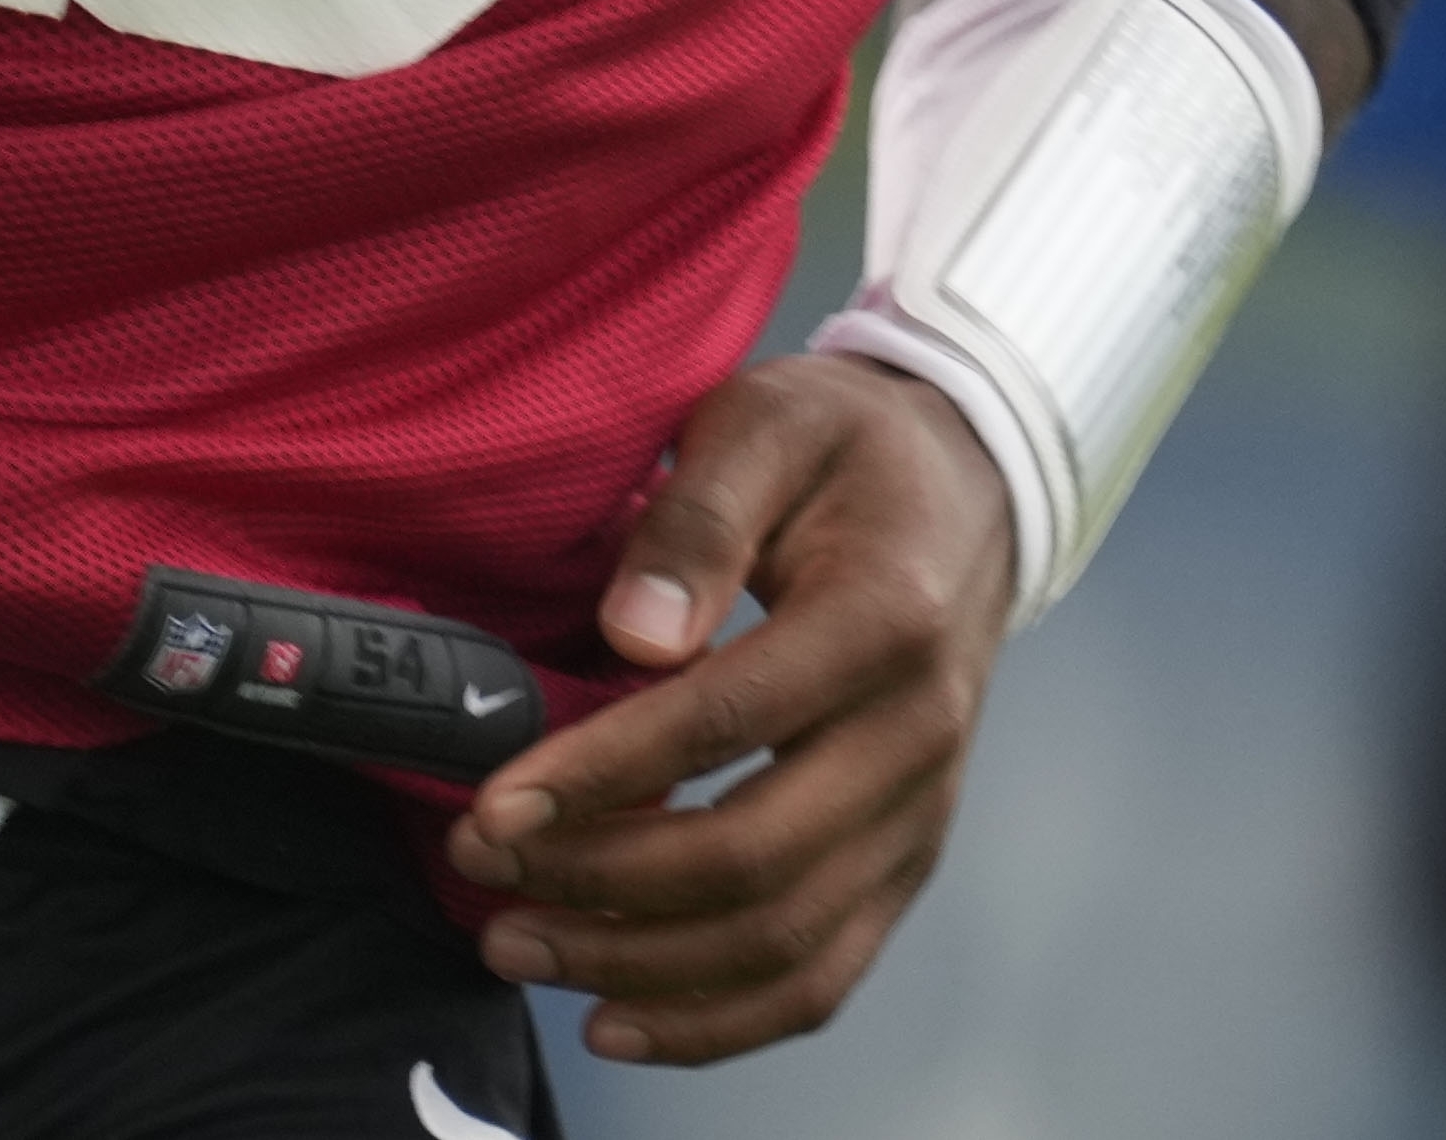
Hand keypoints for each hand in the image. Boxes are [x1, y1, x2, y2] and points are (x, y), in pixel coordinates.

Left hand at [440, 351, 1018, 1068]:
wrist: (965, 490)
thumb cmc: (843, 447)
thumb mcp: (766, 423)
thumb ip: (697, 520)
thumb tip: (631, 638)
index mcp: (888, 617)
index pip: (729, 722)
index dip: (602, 775)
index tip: (492, 803)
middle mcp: (921, 733)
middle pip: (753, 858)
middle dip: (599, 882)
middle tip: (480, 870)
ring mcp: (922, 812)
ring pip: (783, 942)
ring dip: (637, 967)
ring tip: (516, 946)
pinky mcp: (906, 861)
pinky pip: (821, 976)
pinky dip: (717, 1022)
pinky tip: (614, 1019)